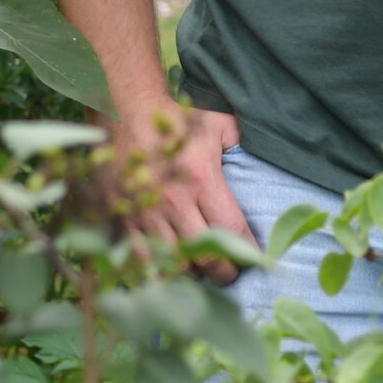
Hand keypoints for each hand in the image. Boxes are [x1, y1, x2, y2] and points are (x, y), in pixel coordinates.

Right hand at [110, 99, 252, 284]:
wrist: (124, 110)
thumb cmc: (175, 119)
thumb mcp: (217, 124)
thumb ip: (241, 145)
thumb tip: (260, 163)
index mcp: (202, 180)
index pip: (232, 232)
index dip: (246, 253)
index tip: (253, 259)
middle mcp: (174, 203)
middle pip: (206, 259)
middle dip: (223, 272)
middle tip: (229, 272)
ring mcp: (145, 214)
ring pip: (175, 265)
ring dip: (191, 272)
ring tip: (200, 270)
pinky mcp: (122, 219)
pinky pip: (142, 260)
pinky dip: (159, 269)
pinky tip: (169, 265)